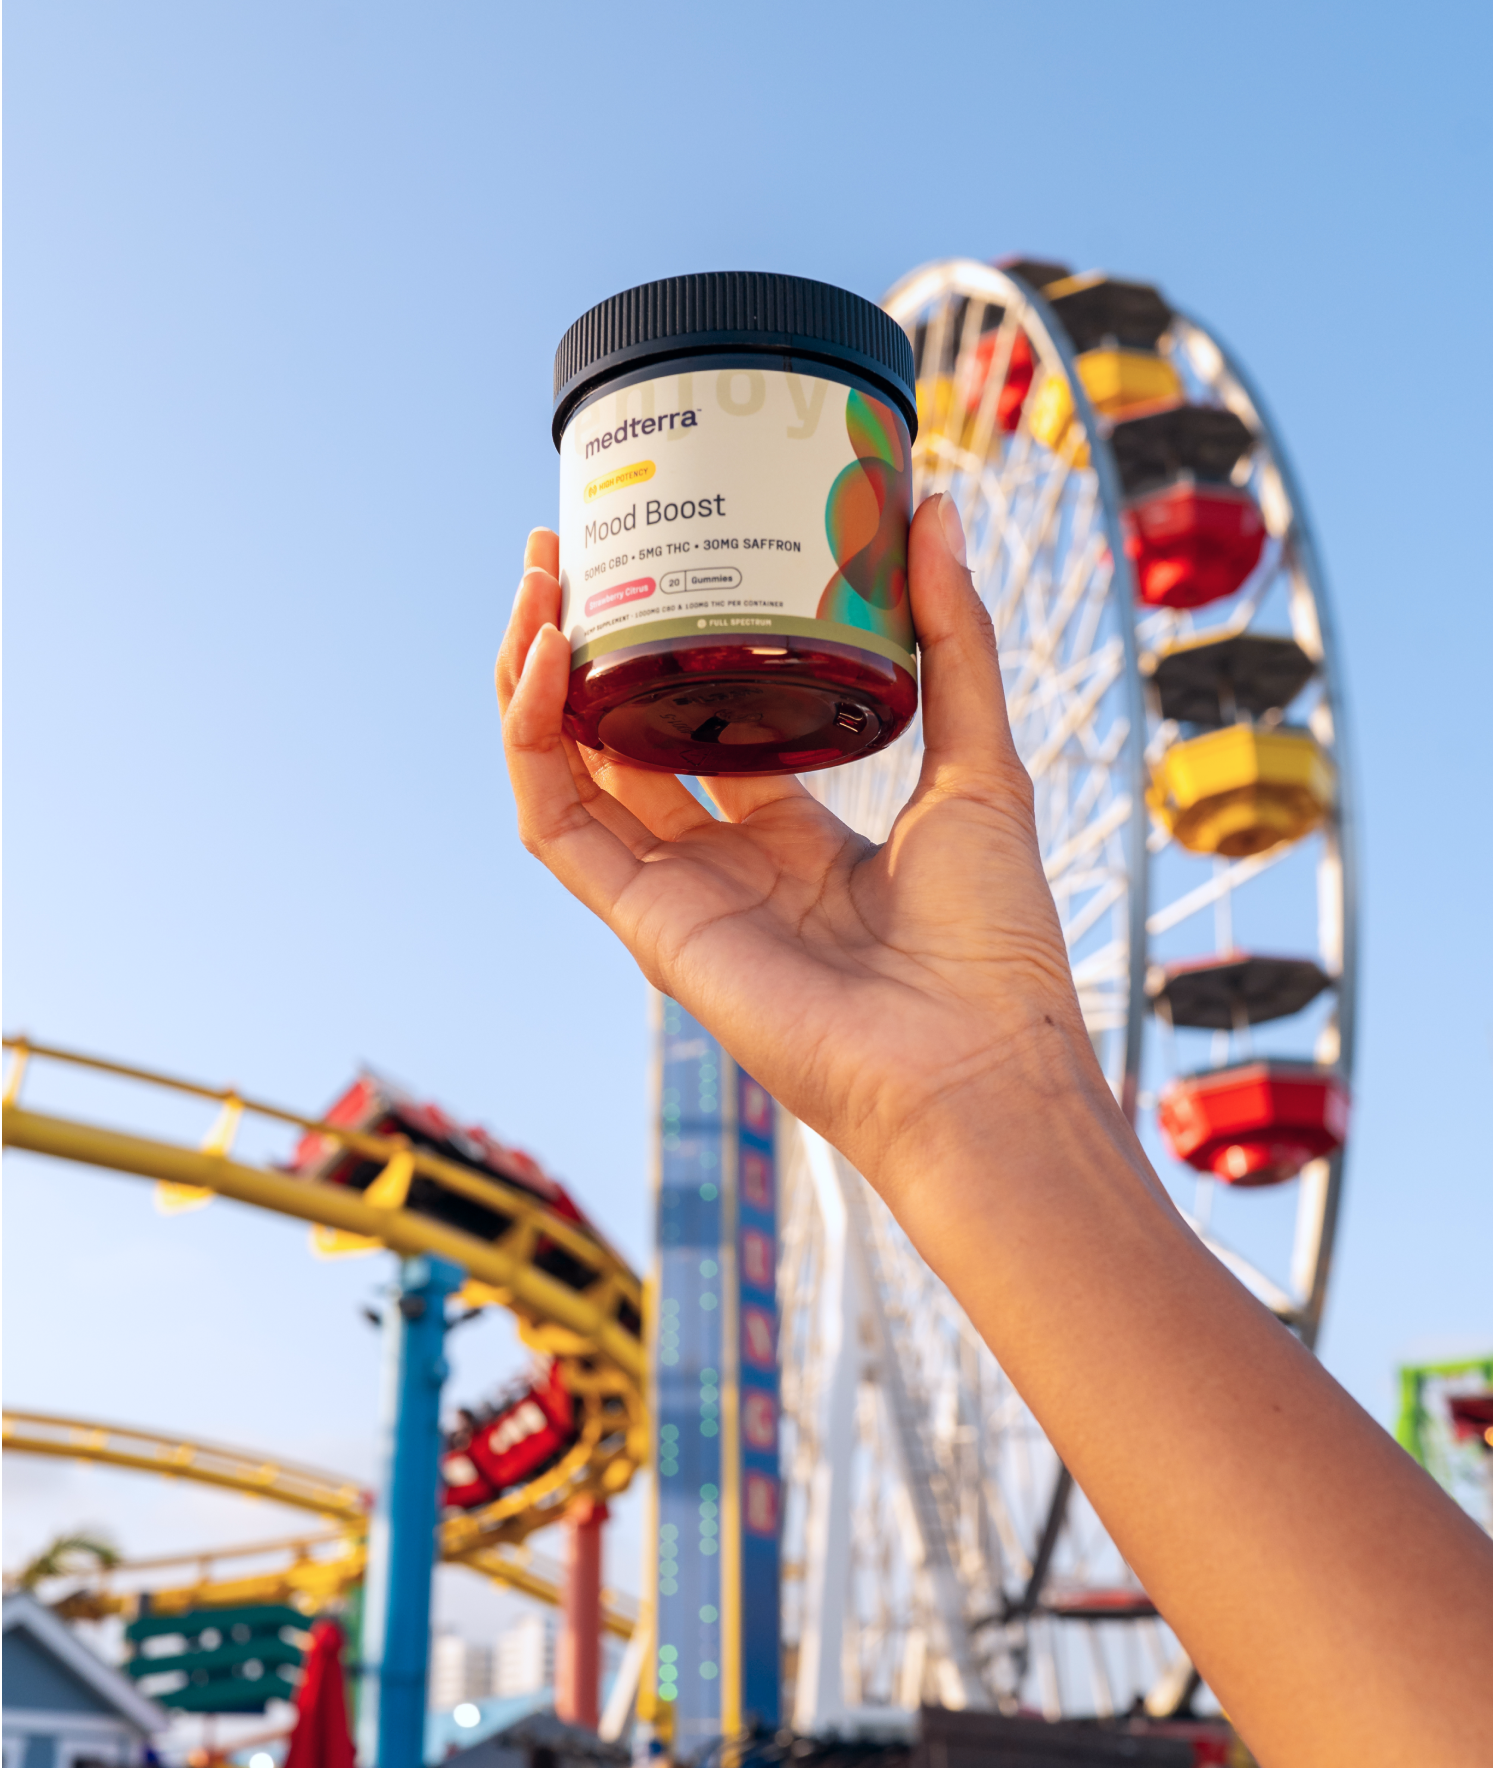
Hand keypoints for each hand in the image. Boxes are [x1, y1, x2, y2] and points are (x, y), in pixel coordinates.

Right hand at [495, 496, 1111, 1198]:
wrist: (976, 1064)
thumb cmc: (993, 940)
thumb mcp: (978, 763)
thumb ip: (956, 640)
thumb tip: (937, 507)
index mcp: (795, 835)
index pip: (705, 725)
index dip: (672, 646)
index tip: (661, 557)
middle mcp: (722, 863)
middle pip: (622, 739)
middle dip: (587, 644)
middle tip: (569, 546)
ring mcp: (676, 895)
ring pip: (568, 771)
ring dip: (536, 675)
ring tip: (536, 577)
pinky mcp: (645, 924)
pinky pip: (556, 821)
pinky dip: (533, 739)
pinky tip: (546, 656)